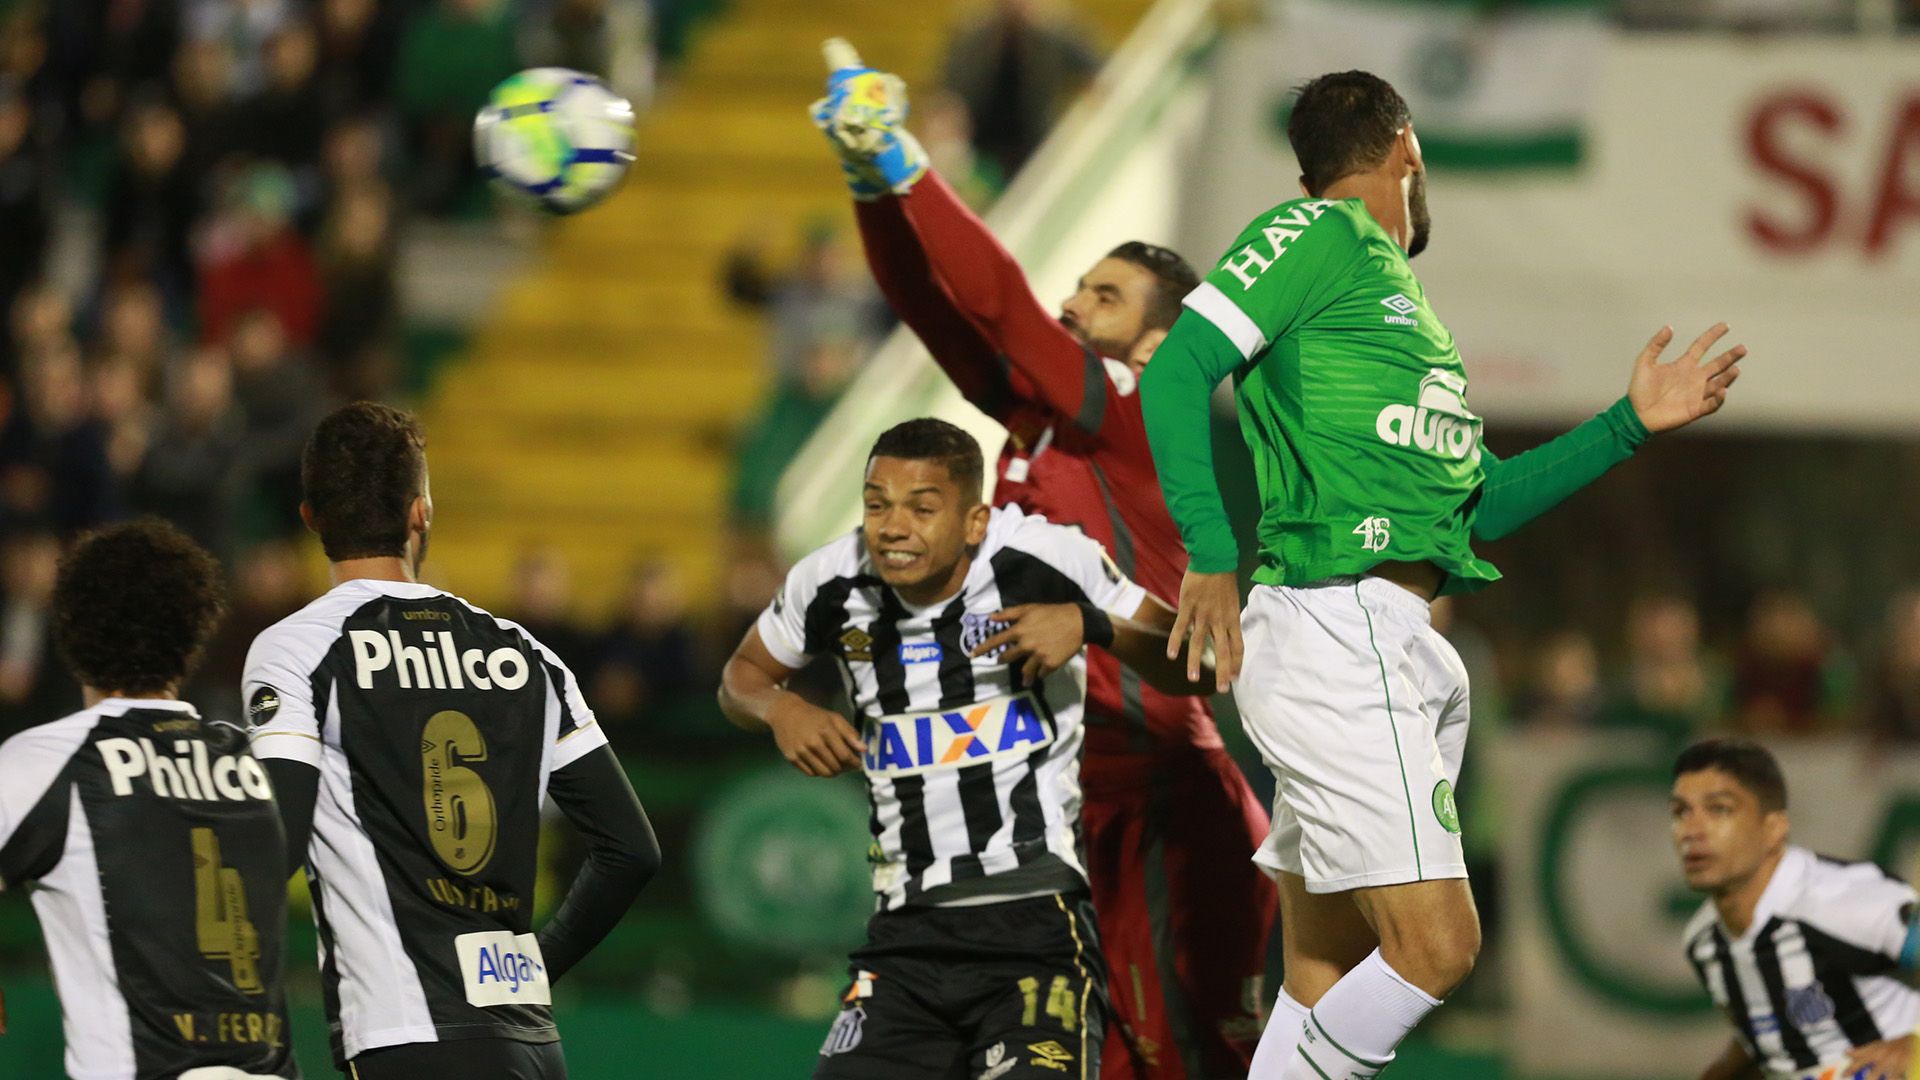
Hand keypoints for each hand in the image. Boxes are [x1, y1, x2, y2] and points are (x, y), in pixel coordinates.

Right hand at [766, 694, 864, 777]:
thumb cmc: (814, 715)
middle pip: (835, 767)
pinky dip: (819, 772)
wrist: (785, 713)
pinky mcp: (792, 759)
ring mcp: (801, 752)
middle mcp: (813, 743)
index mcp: (826, 731)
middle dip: (845, 768)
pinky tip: (822, 764)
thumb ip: (850, 733)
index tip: (858, 763)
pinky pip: (811, 773)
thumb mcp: (834, 718)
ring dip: (833, 772)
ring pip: (824, 773)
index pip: (845, 755)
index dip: (854, 763)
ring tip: (836, 765)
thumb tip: (863, 749)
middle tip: (847, 765)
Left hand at [969, 604, 1084, 682]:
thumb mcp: (1030, 608)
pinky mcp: (1050, 664)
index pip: (996, 641)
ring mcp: (1038, 656)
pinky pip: (1041, 673)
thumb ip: (1009, 613)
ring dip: (1025, 675)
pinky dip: (1040, 673)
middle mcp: (1026, 645)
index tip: (972, 655)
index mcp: (1019, 630)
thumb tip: (991, 617)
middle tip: (1002, 660)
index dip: (982, 648)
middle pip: (1007, 658)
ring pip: (1025, 671)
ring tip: (1026, 679)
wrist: (1078, 622)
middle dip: (1003, 660)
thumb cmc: (1052, 613)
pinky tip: (1043, 670)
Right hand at [1169, 569, 1240, 692]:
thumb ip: (1228, 618)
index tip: (1234, 678)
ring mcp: (1204, 615)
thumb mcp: (1232, 601)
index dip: (1237, 664)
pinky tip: (1171, 655)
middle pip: (1223, 651)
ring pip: (1201, 644)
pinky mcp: (1188, 608)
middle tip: (1222, 689)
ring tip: (1193, 679)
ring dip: (1196, 663)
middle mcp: (1220, 621)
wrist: (1214, 559)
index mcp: (1233, 619)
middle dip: (1223, 673)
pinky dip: (1176, 642)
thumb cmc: (1224, 579)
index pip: (1238, 647)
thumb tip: (1226, 632)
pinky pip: (1181, 628)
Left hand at [1626, 323, 1745, 433]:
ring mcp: (1696, 393)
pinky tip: (1722, 390)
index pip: (1701, 346)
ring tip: (1735, 369)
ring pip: (1718, 383)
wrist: (1636, 414)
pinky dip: (1718, 398)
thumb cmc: (1639, 389)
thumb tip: (1668, 327)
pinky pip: (1711, 403)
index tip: (1725, 326)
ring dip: (1727, 377)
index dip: (1713, 336)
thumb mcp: (1644, 363)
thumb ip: (1656, 345)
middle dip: (1730, 356)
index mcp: (1683, 365)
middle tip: (1742, 348)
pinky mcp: (1695, 409)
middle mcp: (1693, 377)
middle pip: (1717, 364)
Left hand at [1844, 1034, 1911, 1079]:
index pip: (1860, 1061)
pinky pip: (1901, 1076)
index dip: (1851, 1068)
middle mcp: (1885, 1057)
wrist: (1911, 1042)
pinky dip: (1898, 1078)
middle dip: (1869, 1079)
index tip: (1844, 1075)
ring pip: (1890, 1078)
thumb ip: (1861, 1051)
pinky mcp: (1908, 1066)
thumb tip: (1845, 1053)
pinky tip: (1899, 1078)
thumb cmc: (1890, 1046)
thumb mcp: (1876, 1046)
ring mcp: (1897, 1062)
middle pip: (1874, 1074)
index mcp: (1875, 1052)